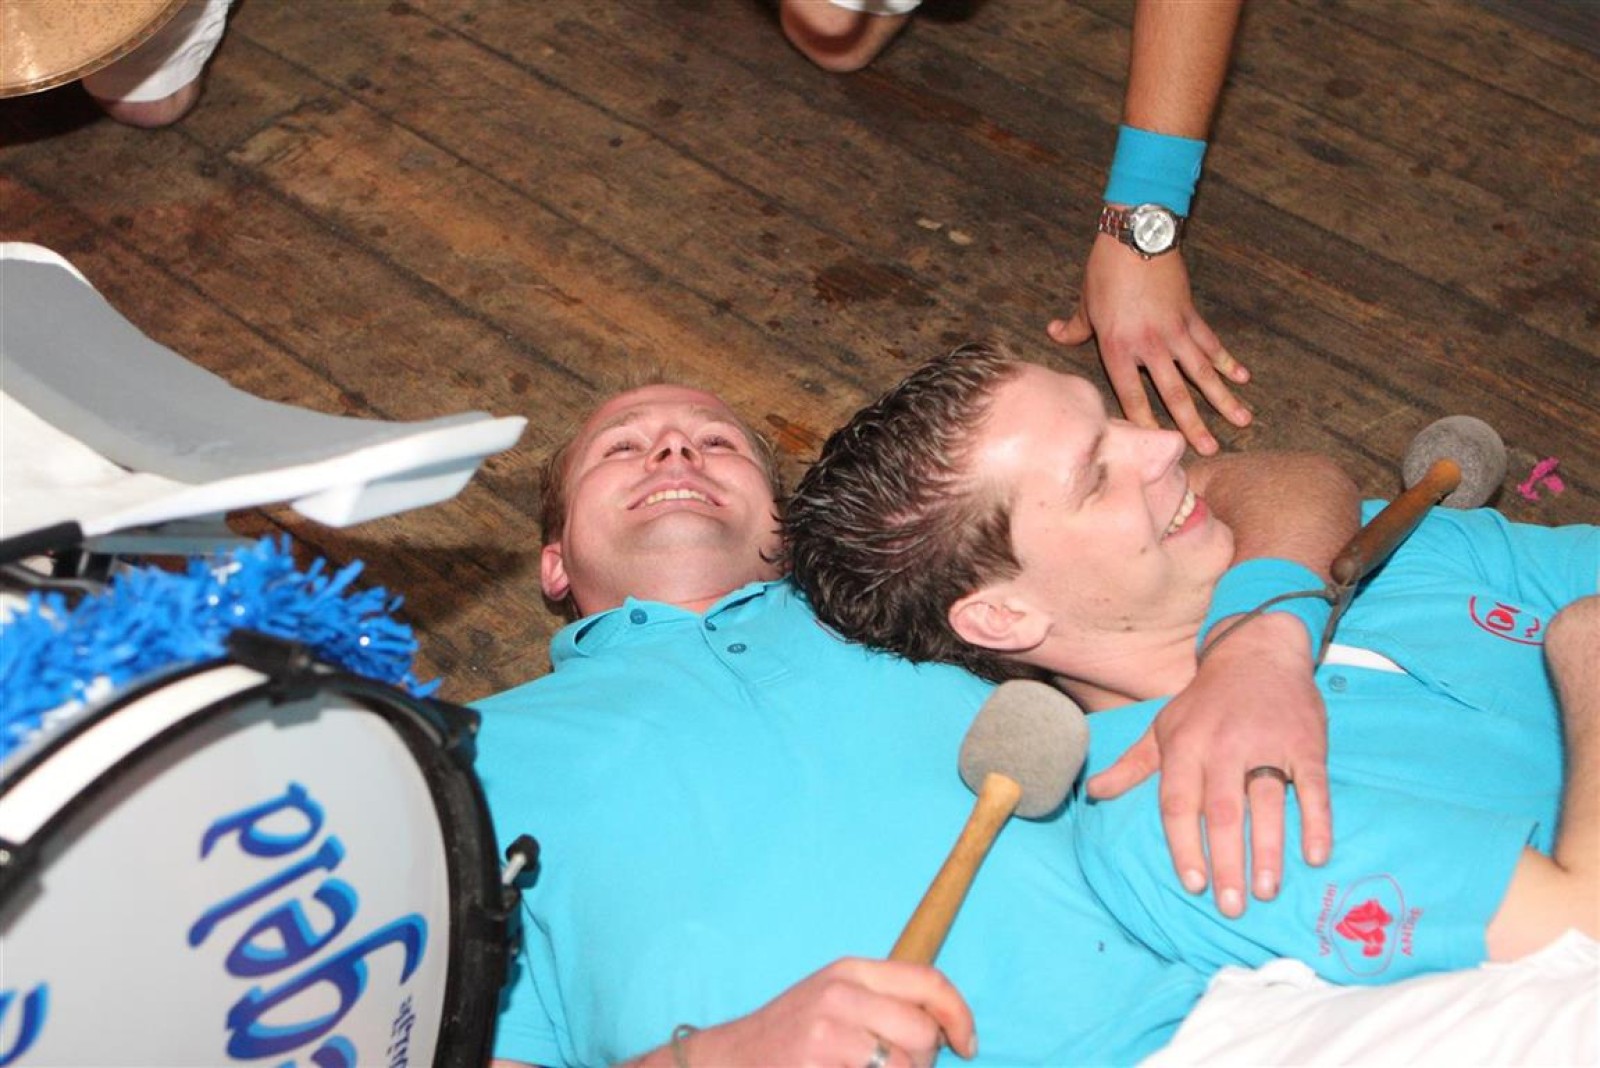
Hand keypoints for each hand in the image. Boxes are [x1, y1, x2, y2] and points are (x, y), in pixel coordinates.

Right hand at [664, 958, 975, 1067]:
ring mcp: (826, 1034)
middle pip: (922, 1033)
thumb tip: (947, 1027)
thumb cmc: (792, 1038)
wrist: (729, 1061)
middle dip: (923, 1063)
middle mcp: (839, 995)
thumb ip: (884, 1002)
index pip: (929, 982)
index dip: (960, 1015)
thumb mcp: (835, 1001)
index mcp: (850, 971)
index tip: (967, 1045)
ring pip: (906, 1066)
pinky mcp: (816, 1066)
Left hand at [1048, 235, 1250, 455]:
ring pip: (1202, 373)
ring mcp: (1174, 331)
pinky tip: (1243, 378)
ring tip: (1243, 420)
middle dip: (1194, 424)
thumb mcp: (1085, 301)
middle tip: (1209, 450)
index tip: (1158, 444)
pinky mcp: (1190, 314)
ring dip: (1223, 398)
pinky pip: (1211, 343)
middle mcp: (1149, 345)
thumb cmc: (1105, 269)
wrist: (1136, 234)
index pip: (1132, 395)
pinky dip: (1227, 360)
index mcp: (1118, 347)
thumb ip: (1074, 327)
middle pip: (1174, 393)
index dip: (1145, 421)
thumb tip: (1054, 334)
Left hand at [1086, 613, 1331, 917]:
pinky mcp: (1306, 743)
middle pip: (1221, 812)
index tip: (1191, 885)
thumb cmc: (1205, 701)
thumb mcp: (1163, 727)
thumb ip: (1132, 766)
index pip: (1178, 804)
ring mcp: (1266, 744)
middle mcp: (1222, 746)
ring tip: (1267, 891)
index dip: (1183, 846)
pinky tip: (1314, 855)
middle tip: (1231, 906)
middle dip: (1225, 862)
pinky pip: (1312, 787)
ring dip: (1268, 850)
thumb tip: (1093, 793)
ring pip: (1266, 803)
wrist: (1258, 650)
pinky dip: (1316, 821)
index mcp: (1184, 745)